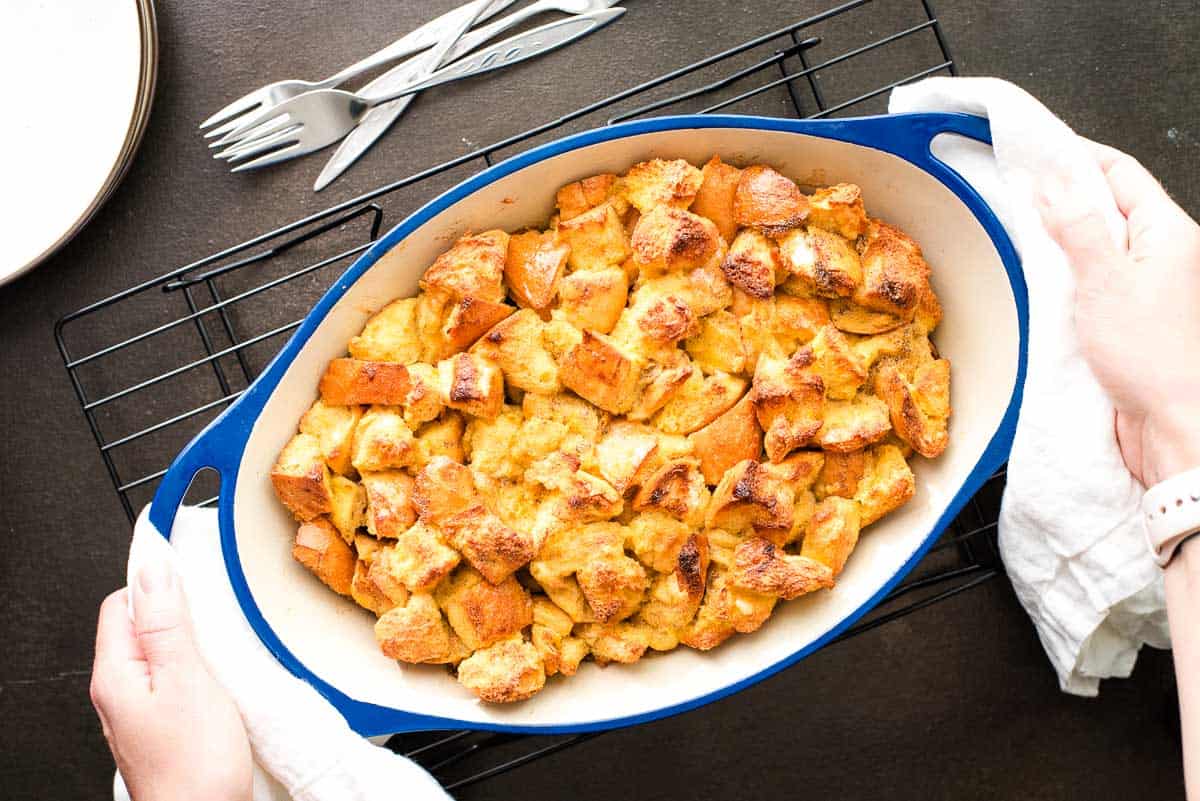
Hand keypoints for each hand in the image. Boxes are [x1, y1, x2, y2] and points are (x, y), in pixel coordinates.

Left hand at [91, 561, 252, 800]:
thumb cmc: (194, 766)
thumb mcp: (185, 679)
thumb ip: (166, 624)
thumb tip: (152, 570)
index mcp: (114, 675)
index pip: (121, 605)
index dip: (156, 587)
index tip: (192, 583)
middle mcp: (119, 693)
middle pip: (140, 628)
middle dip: (178, 615)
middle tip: (214, 621)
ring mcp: (140, 713)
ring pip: (159, 656)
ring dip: (190, 645)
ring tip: (220, 651)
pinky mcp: (163, 728)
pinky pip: (172, 683)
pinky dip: (196, 672)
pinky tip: (219, 681)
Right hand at [1035, 140, 1199, 486]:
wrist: (1169, 423)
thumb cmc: (1154, 359)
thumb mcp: (1107, 280)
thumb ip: (1080, 226)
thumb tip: (1054, 180)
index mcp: (1168, 233)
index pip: (1120, 173)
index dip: (1077, 155)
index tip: (1037, 147)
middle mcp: (1160, 254)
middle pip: (1106, 204)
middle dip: (1062, 192)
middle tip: (1018, 184)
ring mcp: (1142, 285)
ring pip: (1095, 241)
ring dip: (1060, 234)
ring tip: (1023, 226)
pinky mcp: (1122, 315)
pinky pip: (1088, 278)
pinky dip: (1062, 270)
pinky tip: (1040, 275)